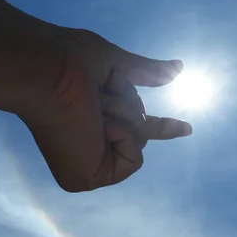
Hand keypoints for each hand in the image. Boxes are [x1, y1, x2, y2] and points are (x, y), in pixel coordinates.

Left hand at [18, 27, 191, 191]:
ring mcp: (84, 164)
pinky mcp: (85, 178)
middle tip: (95, 93)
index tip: (187, 128)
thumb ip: (146, 72)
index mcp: (89, 122)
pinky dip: (123, 133)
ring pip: (140, 140)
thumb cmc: (70, 58)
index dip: (162, 127)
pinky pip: (135, 158)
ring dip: (122, 114)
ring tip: (89, 104)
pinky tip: (95, 124)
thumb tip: (179, 69)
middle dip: (127, 104)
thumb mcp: (117, 65)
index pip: (134, 126)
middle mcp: (85, 146)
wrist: (48, 67)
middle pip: (143, 129)